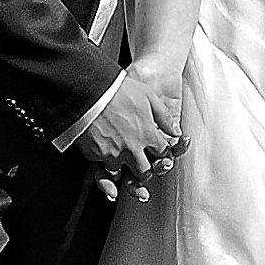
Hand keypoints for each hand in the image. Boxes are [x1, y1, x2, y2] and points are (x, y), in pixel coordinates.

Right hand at [72, 75, 183, 194]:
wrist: (88, 91)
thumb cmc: (117, 90)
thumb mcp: (148, 96)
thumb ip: (164, 116)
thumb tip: (176, 132)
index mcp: (148, 135)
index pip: (162, 153)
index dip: (162, 152)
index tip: (158, 149)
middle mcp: (133, 149)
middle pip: (145, 171)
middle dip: (145, 170)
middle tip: (142, 165)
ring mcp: (113, 154)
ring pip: (123, 174)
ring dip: (123, 169)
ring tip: (120, 162)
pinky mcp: (95, 155)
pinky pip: (102, 170)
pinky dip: (105, 168)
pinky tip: (104, 160)